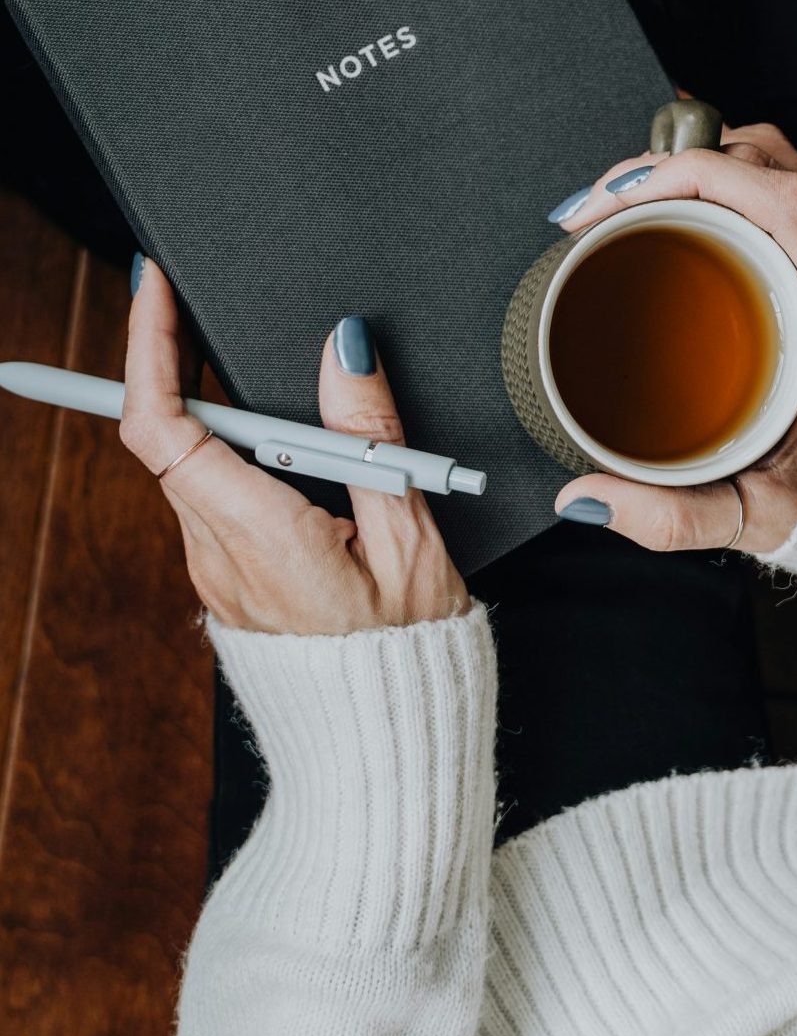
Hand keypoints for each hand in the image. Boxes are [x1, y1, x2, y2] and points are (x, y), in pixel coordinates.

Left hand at [120, 261, 467, 633]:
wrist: (387, 744)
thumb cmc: (408, 653)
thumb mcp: (410, 538)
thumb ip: (372, 436)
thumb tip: (344, 351)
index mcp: (257, 538)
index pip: (165, 427)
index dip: (148, 349)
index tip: (155, 292)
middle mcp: (216, 555)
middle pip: (171, 436)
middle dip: (178, 363)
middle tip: (189, 302)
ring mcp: (215, 572)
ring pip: (193, 467)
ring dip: (217, 415)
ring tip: (254, 377)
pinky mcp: (229, 581)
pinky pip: (215, 499)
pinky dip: (236, 458)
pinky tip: (285, 453)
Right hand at [550, 123, 796, 551]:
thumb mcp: (766, 516)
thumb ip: (674, 516)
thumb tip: (587, 499)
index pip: (782, 201)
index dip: (690, 175)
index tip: (616, 199)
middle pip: (775, 164)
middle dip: (675, 163)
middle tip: (602, 204)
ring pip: (786, 169)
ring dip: (706, 169)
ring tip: (632, 202)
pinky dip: (735, 195)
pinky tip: (687, 219)